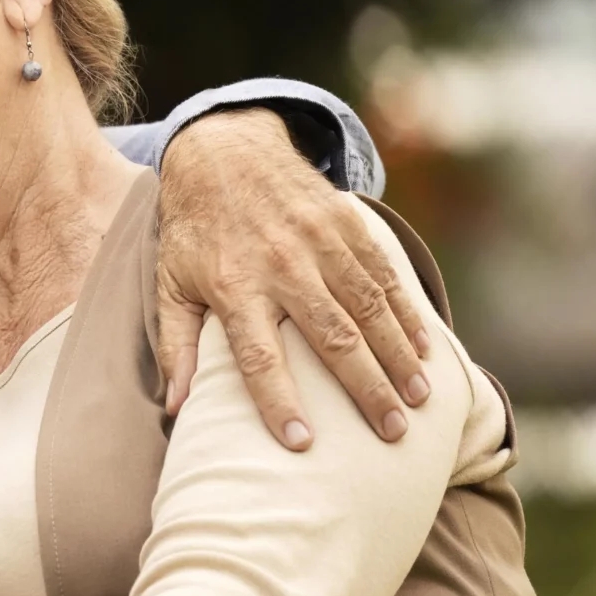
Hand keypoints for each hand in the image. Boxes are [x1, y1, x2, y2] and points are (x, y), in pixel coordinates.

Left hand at [156, 108, 432, 449]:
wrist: (222, 151)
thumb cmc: (193, 231)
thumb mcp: (170, 285)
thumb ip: (176, 347)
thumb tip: (176, 409)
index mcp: (234, 288)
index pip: (258, 357)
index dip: (279, 401)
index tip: (302, 444)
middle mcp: (281, 266)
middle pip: (331, 338)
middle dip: (366, 389)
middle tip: (393, 432)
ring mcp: (319, 241)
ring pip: (369, 307)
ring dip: (398, 356)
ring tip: (419, 398)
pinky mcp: (345, 222)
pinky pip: (384, 273)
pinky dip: (407, 313)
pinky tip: (425, 348)